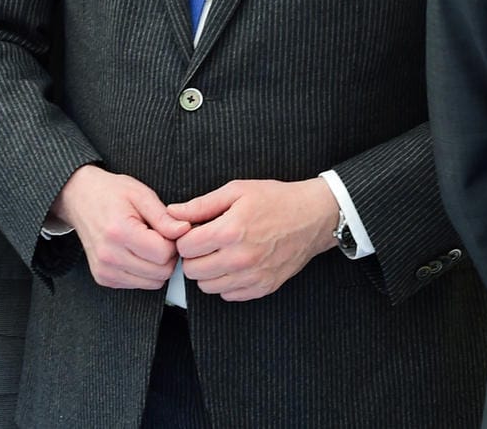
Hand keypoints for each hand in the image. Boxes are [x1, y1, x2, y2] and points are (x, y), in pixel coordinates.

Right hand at [52, 166, 190, 289]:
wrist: (79, 198)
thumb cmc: (110, 193)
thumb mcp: (141, 194)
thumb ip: (164, 217)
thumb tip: (184, 231)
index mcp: (119, 232)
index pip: (164, 254)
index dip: (174, 242)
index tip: (168, 230)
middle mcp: (109, 256)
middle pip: (161, 272)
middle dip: (168, 256)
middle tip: (160, 236)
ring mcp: (105, 270)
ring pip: (152, 283)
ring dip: (157, 266)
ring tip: (147, 243)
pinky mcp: (104, 278)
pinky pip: (138, 284)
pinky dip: (144, 272)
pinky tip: (136, 252)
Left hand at [169, 177, 339, 300]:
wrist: (313, 217)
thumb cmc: (275, 199)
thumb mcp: (236, 191)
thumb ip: (201, 205)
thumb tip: (173, 212)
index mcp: (230, 231)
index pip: (185, 248)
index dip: (184, 238)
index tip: (193, 232)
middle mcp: (240, 258)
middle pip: (192, 271)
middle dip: (193, 257)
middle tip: (204, 244)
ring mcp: (253, 276)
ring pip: (208, 287)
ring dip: (207, 272)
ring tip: (219, 254)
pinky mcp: (264, 287)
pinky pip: (229, 296)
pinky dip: (226, 283)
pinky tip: (233, 265)